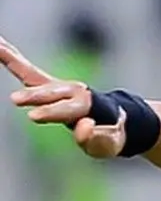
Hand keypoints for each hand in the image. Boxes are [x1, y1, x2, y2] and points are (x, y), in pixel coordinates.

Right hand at [1, 35, 125, 157]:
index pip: (66, 109)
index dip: (50, 112)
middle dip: (33, 96)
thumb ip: (94, 137)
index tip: (32, 117)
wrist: (110, 120)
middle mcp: (72, 91)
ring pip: (32, 73)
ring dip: (13, 61)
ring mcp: (57, 85)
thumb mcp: (106, 144)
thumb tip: (85, 123)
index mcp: (86, 105)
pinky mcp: (45, 84)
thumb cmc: (107, 137)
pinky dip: (10, 57)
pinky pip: (24, 70)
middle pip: (49, 93)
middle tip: (14, 100)